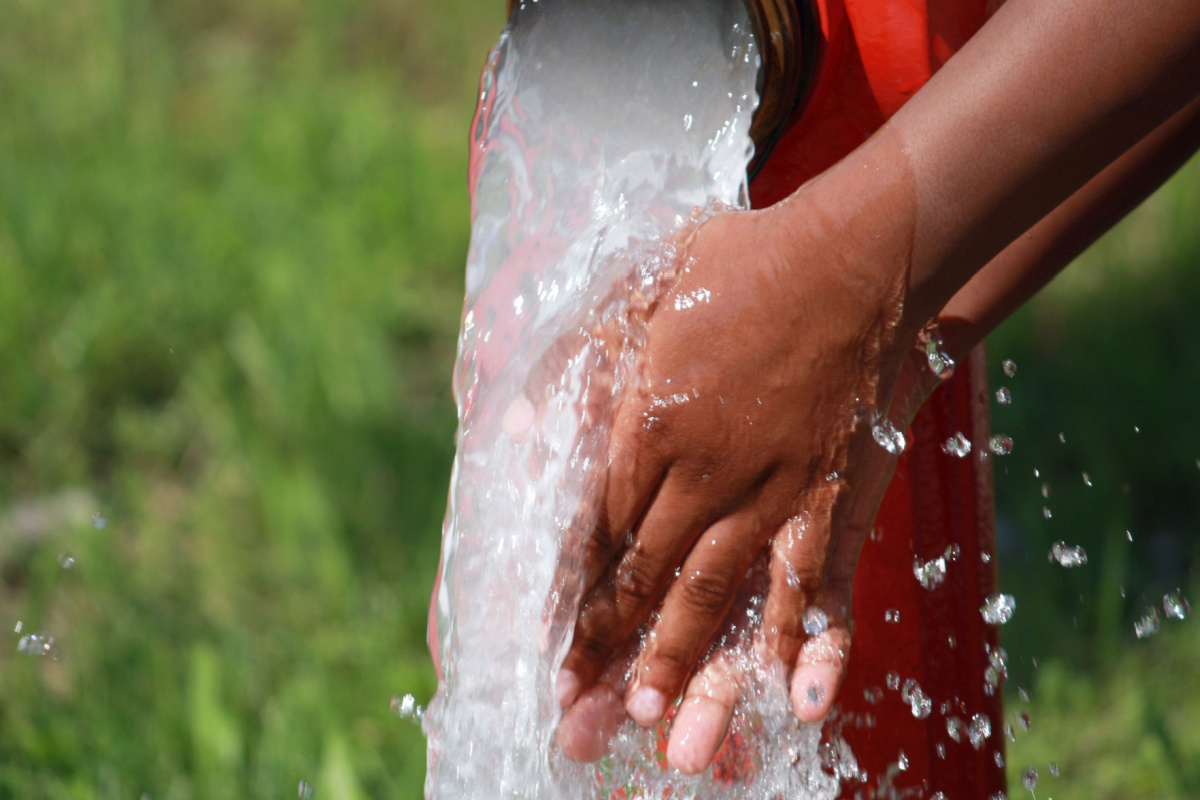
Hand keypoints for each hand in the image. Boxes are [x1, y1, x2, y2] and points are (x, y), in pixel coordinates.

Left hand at [548, 168, 922, 766]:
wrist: (859, 257)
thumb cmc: (740, 264)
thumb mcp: (637, 288)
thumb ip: (574, 357)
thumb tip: (512, 423)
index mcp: (647, 421)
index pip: (596, 530)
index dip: (572, 596)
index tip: (551, 648)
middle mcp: (703, 469)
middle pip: (646, 575)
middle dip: (612, 648)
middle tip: (585, 714)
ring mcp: (771, 485)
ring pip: (718, 592)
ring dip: (686, 660)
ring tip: (663, 727)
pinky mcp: (830, 491)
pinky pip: (814, 578)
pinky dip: (804, 640)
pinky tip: (796, 698)